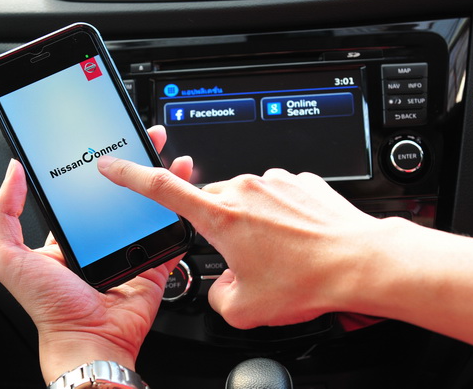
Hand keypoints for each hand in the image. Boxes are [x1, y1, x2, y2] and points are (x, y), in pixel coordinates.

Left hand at [0, 126, 192, 383]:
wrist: (90, 342)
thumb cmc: (51, 308)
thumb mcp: (10, 258)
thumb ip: (4, 214)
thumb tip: (12, 172)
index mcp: (70, 234)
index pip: (87, 189)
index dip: (99, 163)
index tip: (106, 140)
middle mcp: (102, 239)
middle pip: (123, 193)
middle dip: (137, 164)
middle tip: (146, 140)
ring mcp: (130, 251)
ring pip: (149, 209)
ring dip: (162, 184)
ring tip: (170, 159)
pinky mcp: (153, 265)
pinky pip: (170, 237)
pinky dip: (180, 216)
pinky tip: (185, 194)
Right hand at [97, 160, 381, 329]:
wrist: (359, 262)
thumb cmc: (307, 279)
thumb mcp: (246, 307)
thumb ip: (218, 295)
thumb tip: (223, 285)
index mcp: (221, 216)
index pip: (161, 189)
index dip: (131, 176)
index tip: (113, 165)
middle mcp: (245, 190)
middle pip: (213, 205)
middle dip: (221, 229)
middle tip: (247, 259)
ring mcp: (275, 181)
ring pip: (248, 202)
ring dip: (254, 225)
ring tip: (281, 254)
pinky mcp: (300, 181)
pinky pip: (278, 197)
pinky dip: (280, 217)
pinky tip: (299, 240)